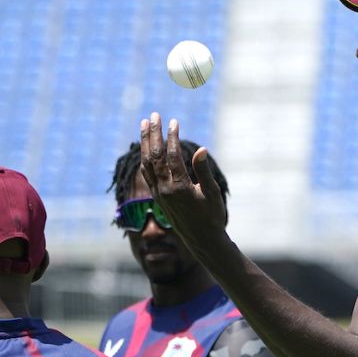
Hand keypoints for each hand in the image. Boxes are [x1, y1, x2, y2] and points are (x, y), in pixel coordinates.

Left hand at [139, 113, 228, 252]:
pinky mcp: (157, 197)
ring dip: (145, 143)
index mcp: (180, 188)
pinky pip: (146, 174)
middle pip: (155, 156)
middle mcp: (165, 190)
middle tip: (153, 115)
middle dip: (154, 134)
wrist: (201, 240)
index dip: (172, 137)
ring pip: (147, 164)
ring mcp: (159, 194)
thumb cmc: (212, 216)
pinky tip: (145, 148)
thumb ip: (204, 171)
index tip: (174, 121)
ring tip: (145, 124)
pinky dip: (145, 157)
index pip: (171, 156)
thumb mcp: (212, 193)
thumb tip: (200, 149)